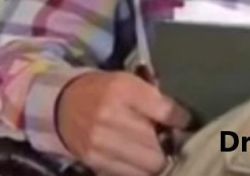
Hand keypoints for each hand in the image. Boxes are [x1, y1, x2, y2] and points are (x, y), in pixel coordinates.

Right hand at [56, 71, 190, 175]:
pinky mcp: (94, 161)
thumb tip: (183, 121)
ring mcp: (100, 142)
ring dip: (156, 161)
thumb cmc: (106, 90)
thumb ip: (156, 99)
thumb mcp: (130, 82)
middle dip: (169, 146)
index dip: (181, 120)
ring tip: (157, 151)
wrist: (64, 104)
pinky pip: (129, 173)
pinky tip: (140, 160)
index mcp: (123, 90)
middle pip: (157, 146)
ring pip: (147, 165)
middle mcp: (109, 116)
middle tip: (172, 141)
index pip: (165, 111)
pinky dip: (139, 169)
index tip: (184, 122)